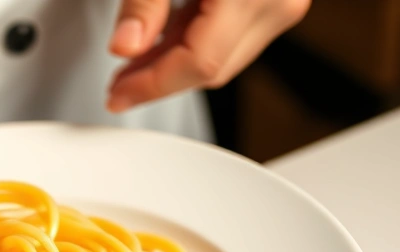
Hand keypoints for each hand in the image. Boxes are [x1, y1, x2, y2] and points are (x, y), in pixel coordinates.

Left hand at [106, 0, 309, 112]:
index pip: (198, 65)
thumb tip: (124, 48)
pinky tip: (164, 39)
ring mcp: (282, 3)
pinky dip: (196, 42)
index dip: (151, 86)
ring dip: (175, 65)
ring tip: (134, 62)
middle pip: (212, 70)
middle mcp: (278, 4)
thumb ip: (144, 5)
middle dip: (159, 82)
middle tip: (119, 83)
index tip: (117, 94)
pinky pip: (233, 37)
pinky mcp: (276, 0)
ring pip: (223, 59)